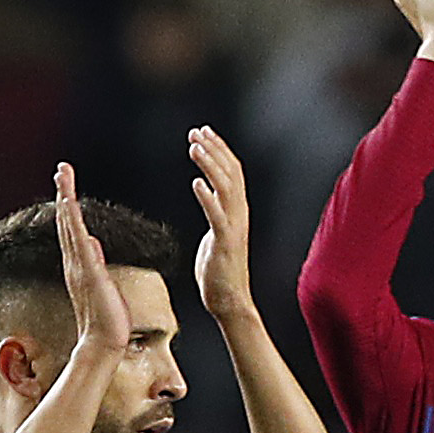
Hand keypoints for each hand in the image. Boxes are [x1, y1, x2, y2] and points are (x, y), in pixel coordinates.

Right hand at [54, 162, 130, 352]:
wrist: (105, 341)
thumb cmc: (105, 315)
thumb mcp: (101, 281)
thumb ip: (93, 261)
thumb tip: (91, 241)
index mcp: (78, 263)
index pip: (70, 227)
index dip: (68, 203)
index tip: (66, 181)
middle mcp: (75, 262)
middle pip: (66, 220)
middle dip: (64, 192)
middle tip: (61, 168)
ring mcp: (80, 267)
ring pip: (70, 226)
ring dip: (67, 200)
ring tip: (64, 177)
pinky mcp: (89, 273)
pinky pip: (79, 243)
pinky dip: (74, 223)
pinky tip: (72, 206)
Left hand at [189, 126, 253, 321]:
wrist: (228, 300)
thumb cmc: (218, 270)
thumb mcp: (216, 232)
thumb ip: (214, 210)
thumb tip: (206, 190)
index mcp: (236, 211)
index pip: (232, 171)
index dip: (219, 149)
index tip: (202, 132)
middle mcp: (239, 214)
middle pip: (231, 173)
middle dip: (213, 149)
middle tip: (195, 131)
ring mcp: (234, 228)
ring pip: (226, 188)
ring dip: (210, 165)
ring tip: (194, 148)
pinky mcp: (225, 243)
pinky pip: (217, 216)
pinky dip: (207, 198)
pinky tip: (195, 183)